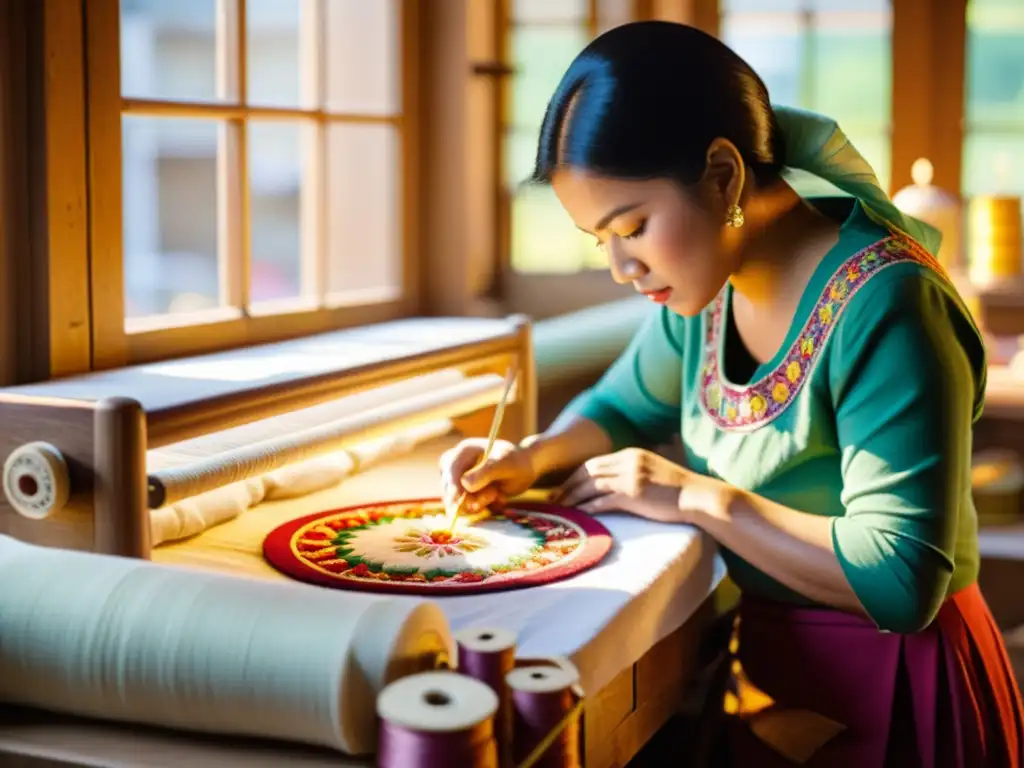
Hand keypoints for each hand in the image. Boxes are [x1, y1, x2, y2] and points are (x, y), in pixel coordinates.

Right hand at [439, 438, 538, 512]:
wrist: (526, 469)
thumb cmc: (517, 462)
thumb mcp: (506, 464)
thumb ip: (486, 472)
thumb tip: (465, 484)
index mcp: (464, 451)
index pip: (450, 469)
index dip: (453, 486)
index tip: (458, 501)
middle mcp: (458, 465)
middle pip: (449, 487)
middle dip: (468, 497)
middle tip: (492, 496)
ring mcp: (460, 479)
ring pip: (457, 500)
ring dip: (478, 503)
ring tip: (497, 494)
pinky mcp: (466, 493)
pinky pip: (465, 507)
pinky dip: (481, 507)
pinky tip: (495, 498)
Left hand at [554, 448, 695, 523]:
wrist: (697, 496)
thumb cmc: (677, 489)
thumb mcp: (651, 472)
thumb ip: (632, 472)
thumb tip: (613, 485)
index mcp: (631, 454)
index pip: (595, 462)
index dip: (576, 475)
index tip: (564, 486)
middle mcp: (627, 462)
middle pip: (588, 470)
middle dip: (568, 484)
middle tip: (554, 497)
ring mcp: (630, 477)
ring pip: (591, 485)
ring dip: (573, 496)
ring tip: (560, 508)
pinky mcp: (633, 494)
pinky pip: (603, 500)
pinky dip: (587, 507)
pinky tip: (578, 514)